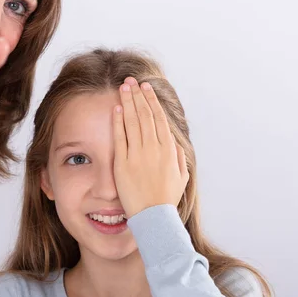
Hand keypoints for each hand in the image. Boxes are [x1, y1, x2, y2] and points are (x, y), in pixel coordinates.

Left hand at [113, 77, 188, 217]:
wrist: (154, 217)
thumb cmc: (167, 199)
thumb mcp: (182, 177)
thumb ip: (180, 158)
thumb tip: (177, 145)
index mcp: (169, 150)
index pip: (159, 118)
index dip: (152, 101)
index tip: (146, 88)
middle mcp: (154, 148)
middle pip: (145, 115)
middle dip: (138, 95)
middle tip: (131, 80)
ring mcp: (138, 155)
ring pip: (132, 122)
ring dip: (127, 102)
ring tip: (123, 87)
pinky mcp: (123, 163)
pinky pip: (120, 138)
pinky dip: (118, 122)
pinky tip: (116, 108)